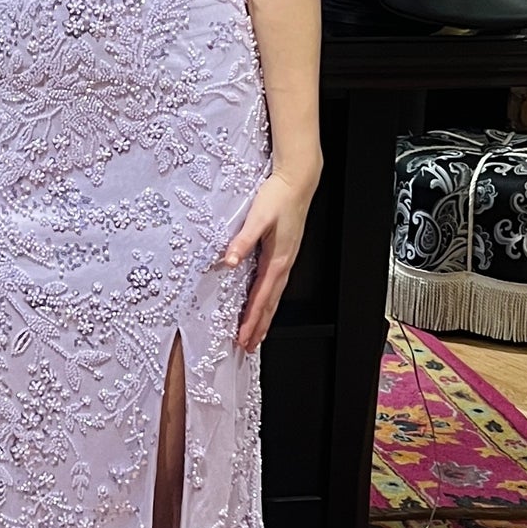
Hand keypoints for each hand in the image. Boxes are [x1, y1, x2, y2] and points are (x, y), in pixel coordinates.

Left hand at [223, 167, 320, 352]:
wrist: (298, 181)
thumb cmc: (279, 197)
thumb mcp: (257, 218)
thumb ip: (243, 241)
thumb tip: (229, 261)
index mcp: (278, 259)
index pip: (261, 297)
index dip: (252, 320)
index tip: (243, 337)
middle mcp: (284, 263)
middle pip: (270, 303)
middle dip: (260, 326)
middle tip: (249, 346)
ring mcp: (286, 259)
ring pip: (275, 296)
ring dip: (266, 317)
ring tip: (258, 334)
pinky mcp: (285, 253)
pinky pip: (276, 285)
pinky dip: (269, 300)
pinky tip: (265, 302)